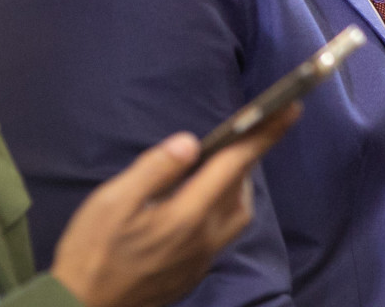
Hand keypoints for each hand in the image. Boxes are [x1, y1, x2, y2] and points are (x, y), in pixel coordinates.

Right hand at [50, 105, 298, 306]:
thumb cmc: (92, 252)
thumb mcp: (113, 201)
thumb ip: (156, 168)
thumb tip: (191, 142)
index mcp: (188, 216)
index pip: (235, 165)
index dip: (264, 134)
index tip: (291, 109)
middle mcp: (204, 240)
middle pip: (240, 194)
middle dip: (245, 163)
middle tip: (236, 139)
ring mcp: (199, 262)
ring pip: (233, 218)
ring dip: (233, 189)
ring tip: (214, 169)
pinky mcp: (190, 275)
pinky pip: (218, 237)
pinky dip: (216, 212)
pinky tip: (191, 206)